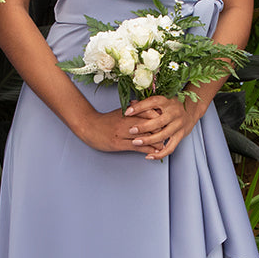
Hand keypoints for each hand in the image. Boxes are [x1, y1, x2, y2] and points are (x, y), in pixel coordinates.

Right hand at [77, 96, 199, 157]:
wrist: (89, 126)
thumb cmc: (105, 120)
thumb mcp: (119, 111)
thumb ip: (132, 108)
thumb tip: (144, 105)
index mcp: (128, 112)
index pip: (148, 112)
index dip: (159, 117)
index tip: (167, 121)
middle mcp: (127, 121)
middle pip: (149, 124)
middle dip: (161, 130)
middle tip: (169, 134)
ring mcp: (123, 132)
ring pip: (144, 136)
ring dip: (156, 141)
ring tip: (164, 145)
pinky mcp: (119, 143)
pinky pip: (136, 146)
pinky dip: (147, 149)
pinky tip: (153, 152)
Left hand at [122, 95, 201, 158]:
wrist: (192, 108)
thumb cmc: (172, 105)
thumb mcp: (161, 100)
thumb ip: (146, 103)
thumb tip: (130, 105)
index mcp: (167, 101)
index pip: (152, 102)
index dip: (139, 107)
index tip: (127, 112)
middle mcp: (174, 113)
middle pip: (158, 121)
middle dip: (143, 127)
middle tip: (131, 130)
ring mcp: (178, 125)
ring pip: (163, 135)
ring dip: (149, 140)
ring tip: (136, 142)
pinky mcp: (181, 135)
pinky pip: (170, 147)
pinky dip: (160, 153)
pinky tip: (149, 155)